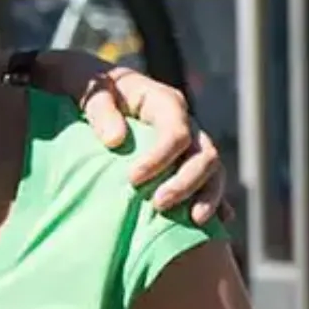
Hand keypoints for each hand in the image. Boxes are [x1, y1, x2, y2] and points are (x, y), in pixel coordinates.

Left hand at [25, 50, 227, 223]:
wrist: (89, 86)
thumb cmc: (88, 86)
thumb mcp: (88, 89)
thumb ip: (100, 110)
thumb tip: (115, 140)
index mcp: (163, 102)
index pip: (175, 132)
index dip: (159, 158)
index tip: (132, 180)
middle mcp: (183, 122)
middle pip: (203, 154)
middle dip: (187, 183)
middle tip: (159, 205)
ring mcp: (187, 143)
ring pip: (213, 169)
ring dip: (207, 196)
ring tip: (193, 221)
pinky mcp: (182, 160)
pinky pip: (208, 181)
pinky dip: (216, 200)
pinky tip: (221, 222)